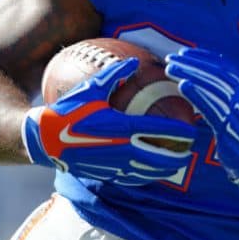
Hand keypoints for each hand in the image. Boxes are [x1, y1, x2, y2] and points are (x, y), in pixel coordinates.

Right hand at [23, 57, 195, 185]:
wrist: (44, 139)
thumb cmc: (69, 110)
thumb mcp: (92, 88)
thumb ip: (116, 74)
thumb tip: (135, 61)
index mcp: (120, 126)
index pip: (158, 130)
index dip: (178, 131)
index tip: (193, 130)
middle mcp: (120, 148)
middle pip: (158, 155)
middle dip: (179, 154)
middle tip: (193, 149)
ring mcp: (113, 164)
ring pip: (148, 171)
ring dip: (166, 168)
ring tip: (181, 162)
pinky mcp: (105, 174)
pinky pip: (133, 178)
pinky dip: (148, 176)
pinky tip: (156, 172)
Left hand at [165, 48, 238, 190]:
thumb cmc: (236, 135)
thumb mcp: (233, 109)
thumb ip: (222, 93)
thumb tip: (200, 74)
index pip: (226, 67)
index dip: (205, 57)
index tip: (185, 52)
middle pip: (218, 73)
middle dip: (193, 63)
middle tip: (172, 58)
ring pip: (213, 86)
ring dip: (190, 74)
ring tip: (171, 69)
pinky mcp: (231, 127)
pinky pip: (212, 106)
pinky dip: (196, 93)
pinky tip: (183, 85)